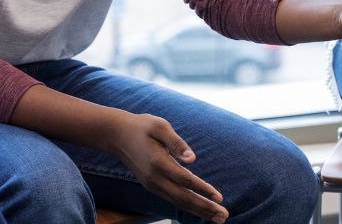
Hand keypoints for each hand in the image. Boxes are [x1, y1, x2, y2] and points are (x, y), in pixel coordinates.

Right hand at [106, 114, 226, 223]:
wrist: (117, 136)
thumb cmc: (142, 127)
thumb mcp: (160, 126)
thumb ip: (177, 143)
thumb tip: (192, 159)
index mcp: (158, 163)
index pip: (185, 180)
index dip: (203, 190)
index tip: (219, 198)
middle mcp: (154, 178)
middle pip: (183, 198)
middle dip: (205, 208)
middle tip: (224, 216)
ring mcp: (152, 184)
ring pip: (178, 203)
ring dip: (199, 211)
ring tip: (217, 218)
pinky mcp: (152, 186)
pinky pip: (172, 200)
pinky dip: (188, 207)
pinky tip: (200, 210)